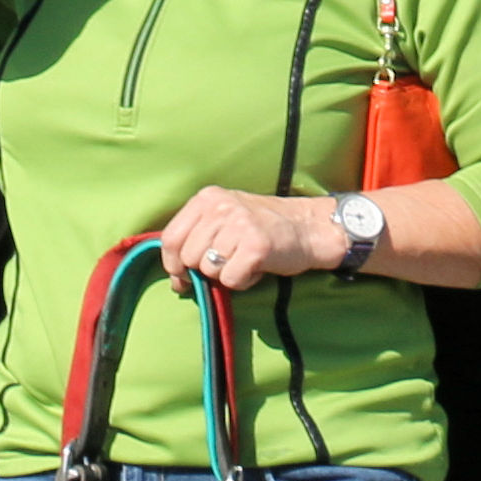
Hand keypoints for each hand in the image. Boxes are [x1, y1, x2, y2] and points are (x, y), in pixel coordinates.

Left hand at [154, 184, 340, 294]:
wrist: (309, 227)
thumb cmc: (263, 227)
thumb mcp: (225, 217)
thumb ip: (196, 237)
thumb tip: (175, 277)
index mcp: (207, 198)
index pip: (170, 238)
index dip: (172, 264)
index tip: (181, 277)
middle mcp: (221, 207)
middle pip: (188, 257)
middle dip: (205, 269)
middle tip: (229, 262)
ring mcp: (239, 225)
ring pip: (209, 270)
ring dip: (227, 274)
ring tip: (246, 260)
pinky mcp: (256, 246)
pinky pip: (231, 280)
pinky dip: (244, 281)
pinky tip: (257, 267)